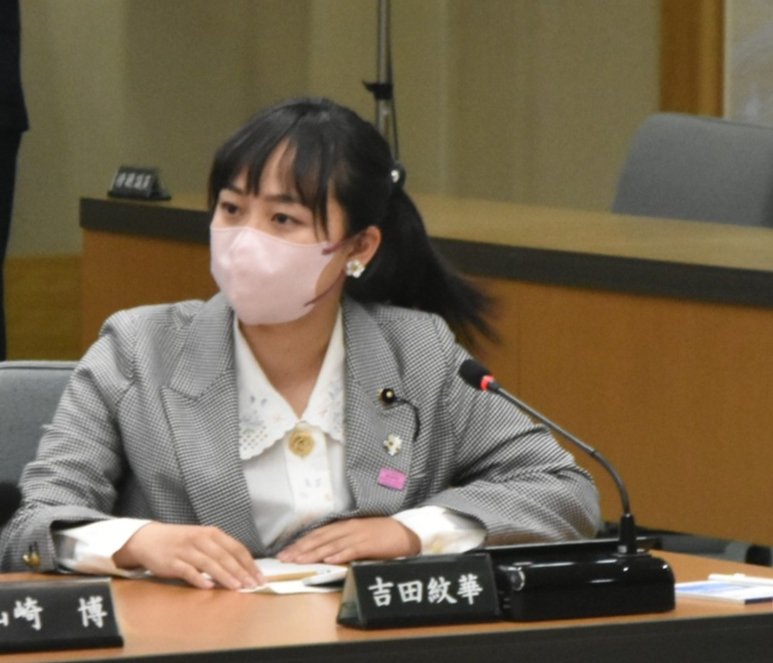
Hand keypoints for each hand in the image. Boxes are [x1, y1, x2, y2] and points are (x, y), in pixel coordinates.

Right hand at [112, 522, 263, 589]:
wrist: (149, 538)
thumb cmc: (181, 540)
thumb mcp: (203, 539)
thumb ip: (220, 550)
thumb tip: (242, 568)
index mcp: (212, 533)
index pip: (236, 548)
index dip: (249, 563)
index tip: (259, 576)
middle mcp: (201, 539)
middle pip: (225, 556)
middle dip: (241, 571)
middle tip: (253, 585)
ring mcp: (186, 550)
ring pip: (209, 564)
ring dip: (225, 576)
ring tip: (237, 587)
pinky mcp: (172, 561)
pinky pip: (188, 571)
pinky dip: (199, 579)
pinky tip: (209, 587)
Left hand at [276, 517, 420, 564]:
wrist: (406, 533)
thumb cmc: (382, 534)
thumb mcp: (359, 533)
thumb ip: (343, 540)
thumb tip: (323, 551)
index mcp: (345, 525)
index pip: (318, 534)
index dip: (301, 542)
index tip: (286, 551)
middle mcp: (348, 528)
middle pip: (320, 538)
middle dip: (301, 549)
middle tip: (284, 558)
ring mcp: (358, 536)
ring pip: (331, 545)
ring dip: (313, 553)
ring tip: (299, 560)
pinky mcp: (369, 544)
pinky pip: (351, 550)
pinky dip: (339, 555)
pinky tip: (328, 560)